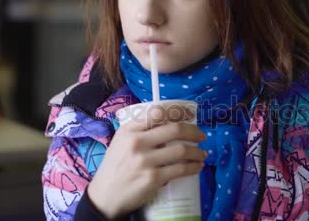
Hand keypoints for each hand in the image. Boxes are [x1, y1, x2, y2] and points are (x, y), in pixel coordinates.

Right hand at [87, 104, 206, 218]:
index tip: (190, 115)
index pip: (158, 113)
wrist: (105, 195)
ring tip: (203, 154)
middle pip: (175, 130)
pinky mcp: (153, 178)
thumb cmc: (115, 166)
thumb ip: (140, 130)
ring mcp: (145, 161)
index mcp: (129, 130)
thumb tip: (169, 121)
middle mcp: (137, 142)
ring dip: (197, 152)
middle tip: (202, 136)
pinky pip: (180, 170)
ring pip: (181, 150)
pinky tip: (197, 167)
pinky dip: (193, 167)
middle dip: (194, 131)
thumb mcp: (121, 141)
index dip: (179, 111)